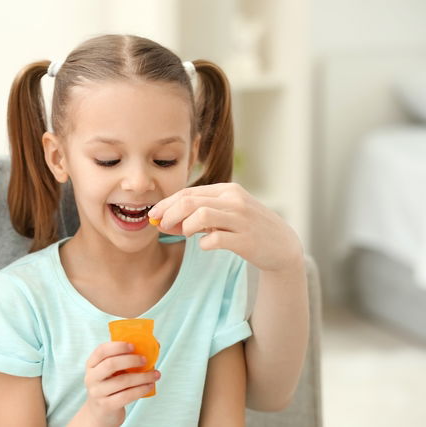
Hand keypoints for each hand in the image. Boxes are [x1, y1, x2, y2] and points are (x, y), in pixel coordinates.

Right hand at [80, 341, 159, 426]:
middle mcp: (91, 377)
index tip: (133, 346)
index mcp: (92, 364)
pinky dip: (141, 390)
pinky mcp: (106, 405)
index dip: (118, 346)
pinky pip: (127, 396)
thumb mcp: (110, 372)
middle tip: (145, 360)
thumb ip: (125, 358)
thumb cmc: (109, 386)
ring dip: (142, 377)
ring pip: (122, 381)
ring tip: (155, 374)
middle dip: (131, 360)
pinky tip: (149, 386)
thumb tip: (155, 345)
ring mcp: (97, 392)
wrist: (100, 413)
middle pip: (111, 364)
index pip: (102, 350)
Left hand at [148, 183, 302, 272]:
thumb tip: (163, 221)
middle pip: (190, 202)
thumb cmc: (247, 228)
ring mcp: (241, 219)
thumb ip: (198, 214)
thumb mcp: (226, 213)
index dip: (166, 204)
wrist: (282, 245)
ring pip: (201, 216)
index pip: (188, 192)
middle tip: (160, 226)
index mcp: (227, 190)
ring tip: (185, 234)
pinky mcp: (246, 240)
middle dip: (169, 214)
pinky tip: (205, 245)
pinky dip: (204, 243)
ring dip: (185, 227)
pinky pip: (215, 239)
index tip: (153, 216)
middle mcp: (234, 200)